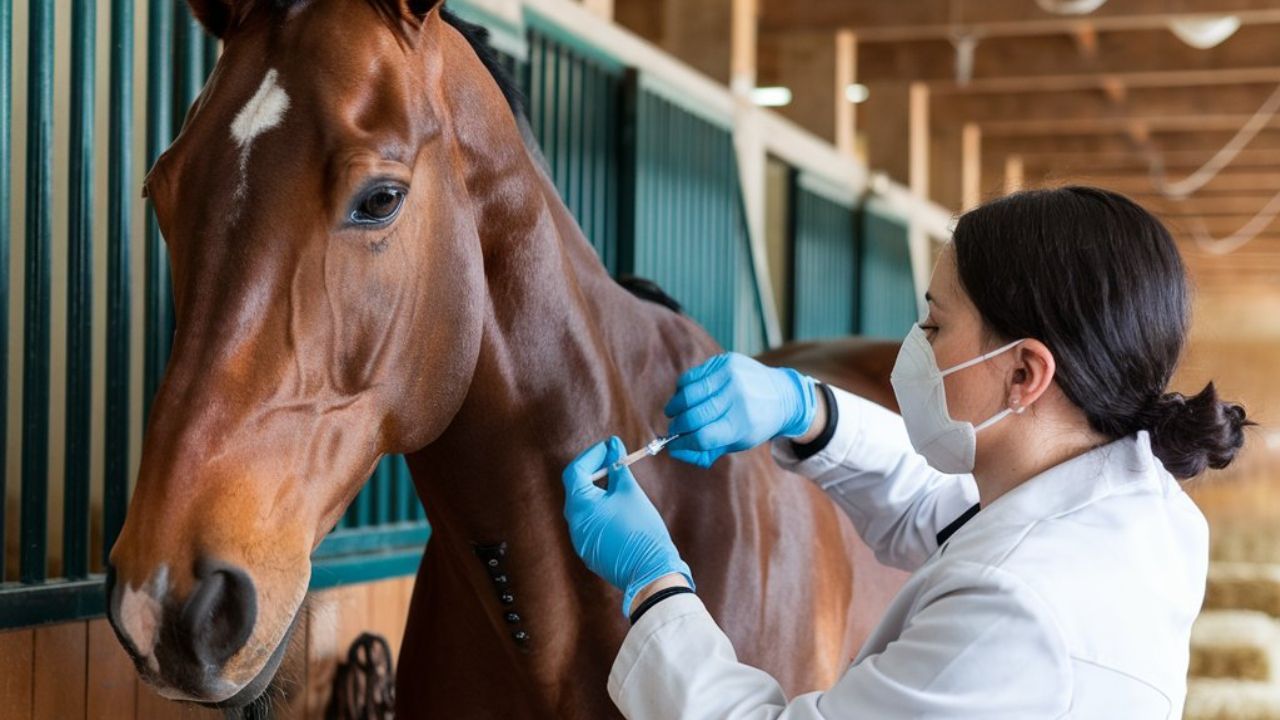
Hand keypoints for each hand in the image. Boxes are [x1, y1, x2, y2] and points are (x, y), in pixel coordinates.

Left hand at [562, 437, 694, 616]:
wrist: (650, 571)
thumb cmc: (641, 529)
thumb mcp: (630, 492)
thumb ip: (618, 466)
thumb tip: (613, 446)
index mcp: (580, 507)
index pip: (576, 471)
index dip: (592, 455)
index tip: (610, 448)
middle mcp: (575, 524)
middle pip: (578, 488)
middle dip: (596, 471)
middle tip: (616, 461)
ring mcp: (581, 540)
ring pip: (585, 507)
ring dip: (599, 492)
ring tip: (620, 483)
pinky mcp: (591, 551)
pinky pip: (592, 524)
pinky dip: (602, 510)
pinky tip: (619, 507)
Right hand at [663, 353, 817, 467]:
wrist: (782, 394)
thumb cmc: (755, 423)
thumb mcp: (737, 442)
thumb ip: (705, 451)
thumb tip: (675, 450)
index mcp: (742, 424)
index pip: (702, 437)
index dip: (682, 443)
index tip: (674, 445)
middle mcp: (737, 398)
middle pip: (692, 416)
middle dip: (676, 426)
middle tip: (672, 429)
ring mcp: (731, 376)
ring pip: (688, 393)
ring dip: (675, 407)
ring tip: (674, 413)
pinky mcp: (725, 361)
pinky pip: (692, 376)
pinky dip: (682, 389)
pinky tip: (685, 396)